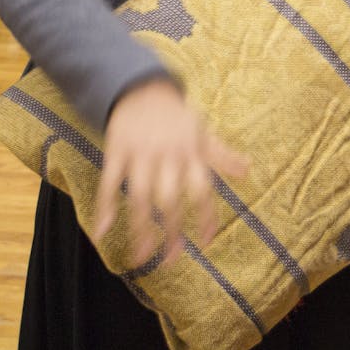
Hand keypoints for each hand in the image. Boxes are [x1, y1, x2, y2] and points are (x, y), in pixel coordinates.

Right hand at [94, 78, 247, 266]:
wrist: (142, 89)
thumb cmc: (178, 117)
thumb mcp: (203, 132)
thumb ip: (222, 154)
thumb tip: (247, 171)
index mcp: (191, 152)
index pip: (202, 189)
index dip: (205, 216)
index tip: (206, 242)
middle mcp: (167, 155)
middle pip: (169, 199)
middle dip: (171, 231)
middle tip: (172, 260)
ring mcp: (140, 154)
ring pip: (139, 196)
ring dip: (139, 229)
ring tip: (141, 257)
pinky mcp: (116, 152)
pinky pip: (108, 183)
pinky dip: (104, 208)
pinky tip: (102, 233)